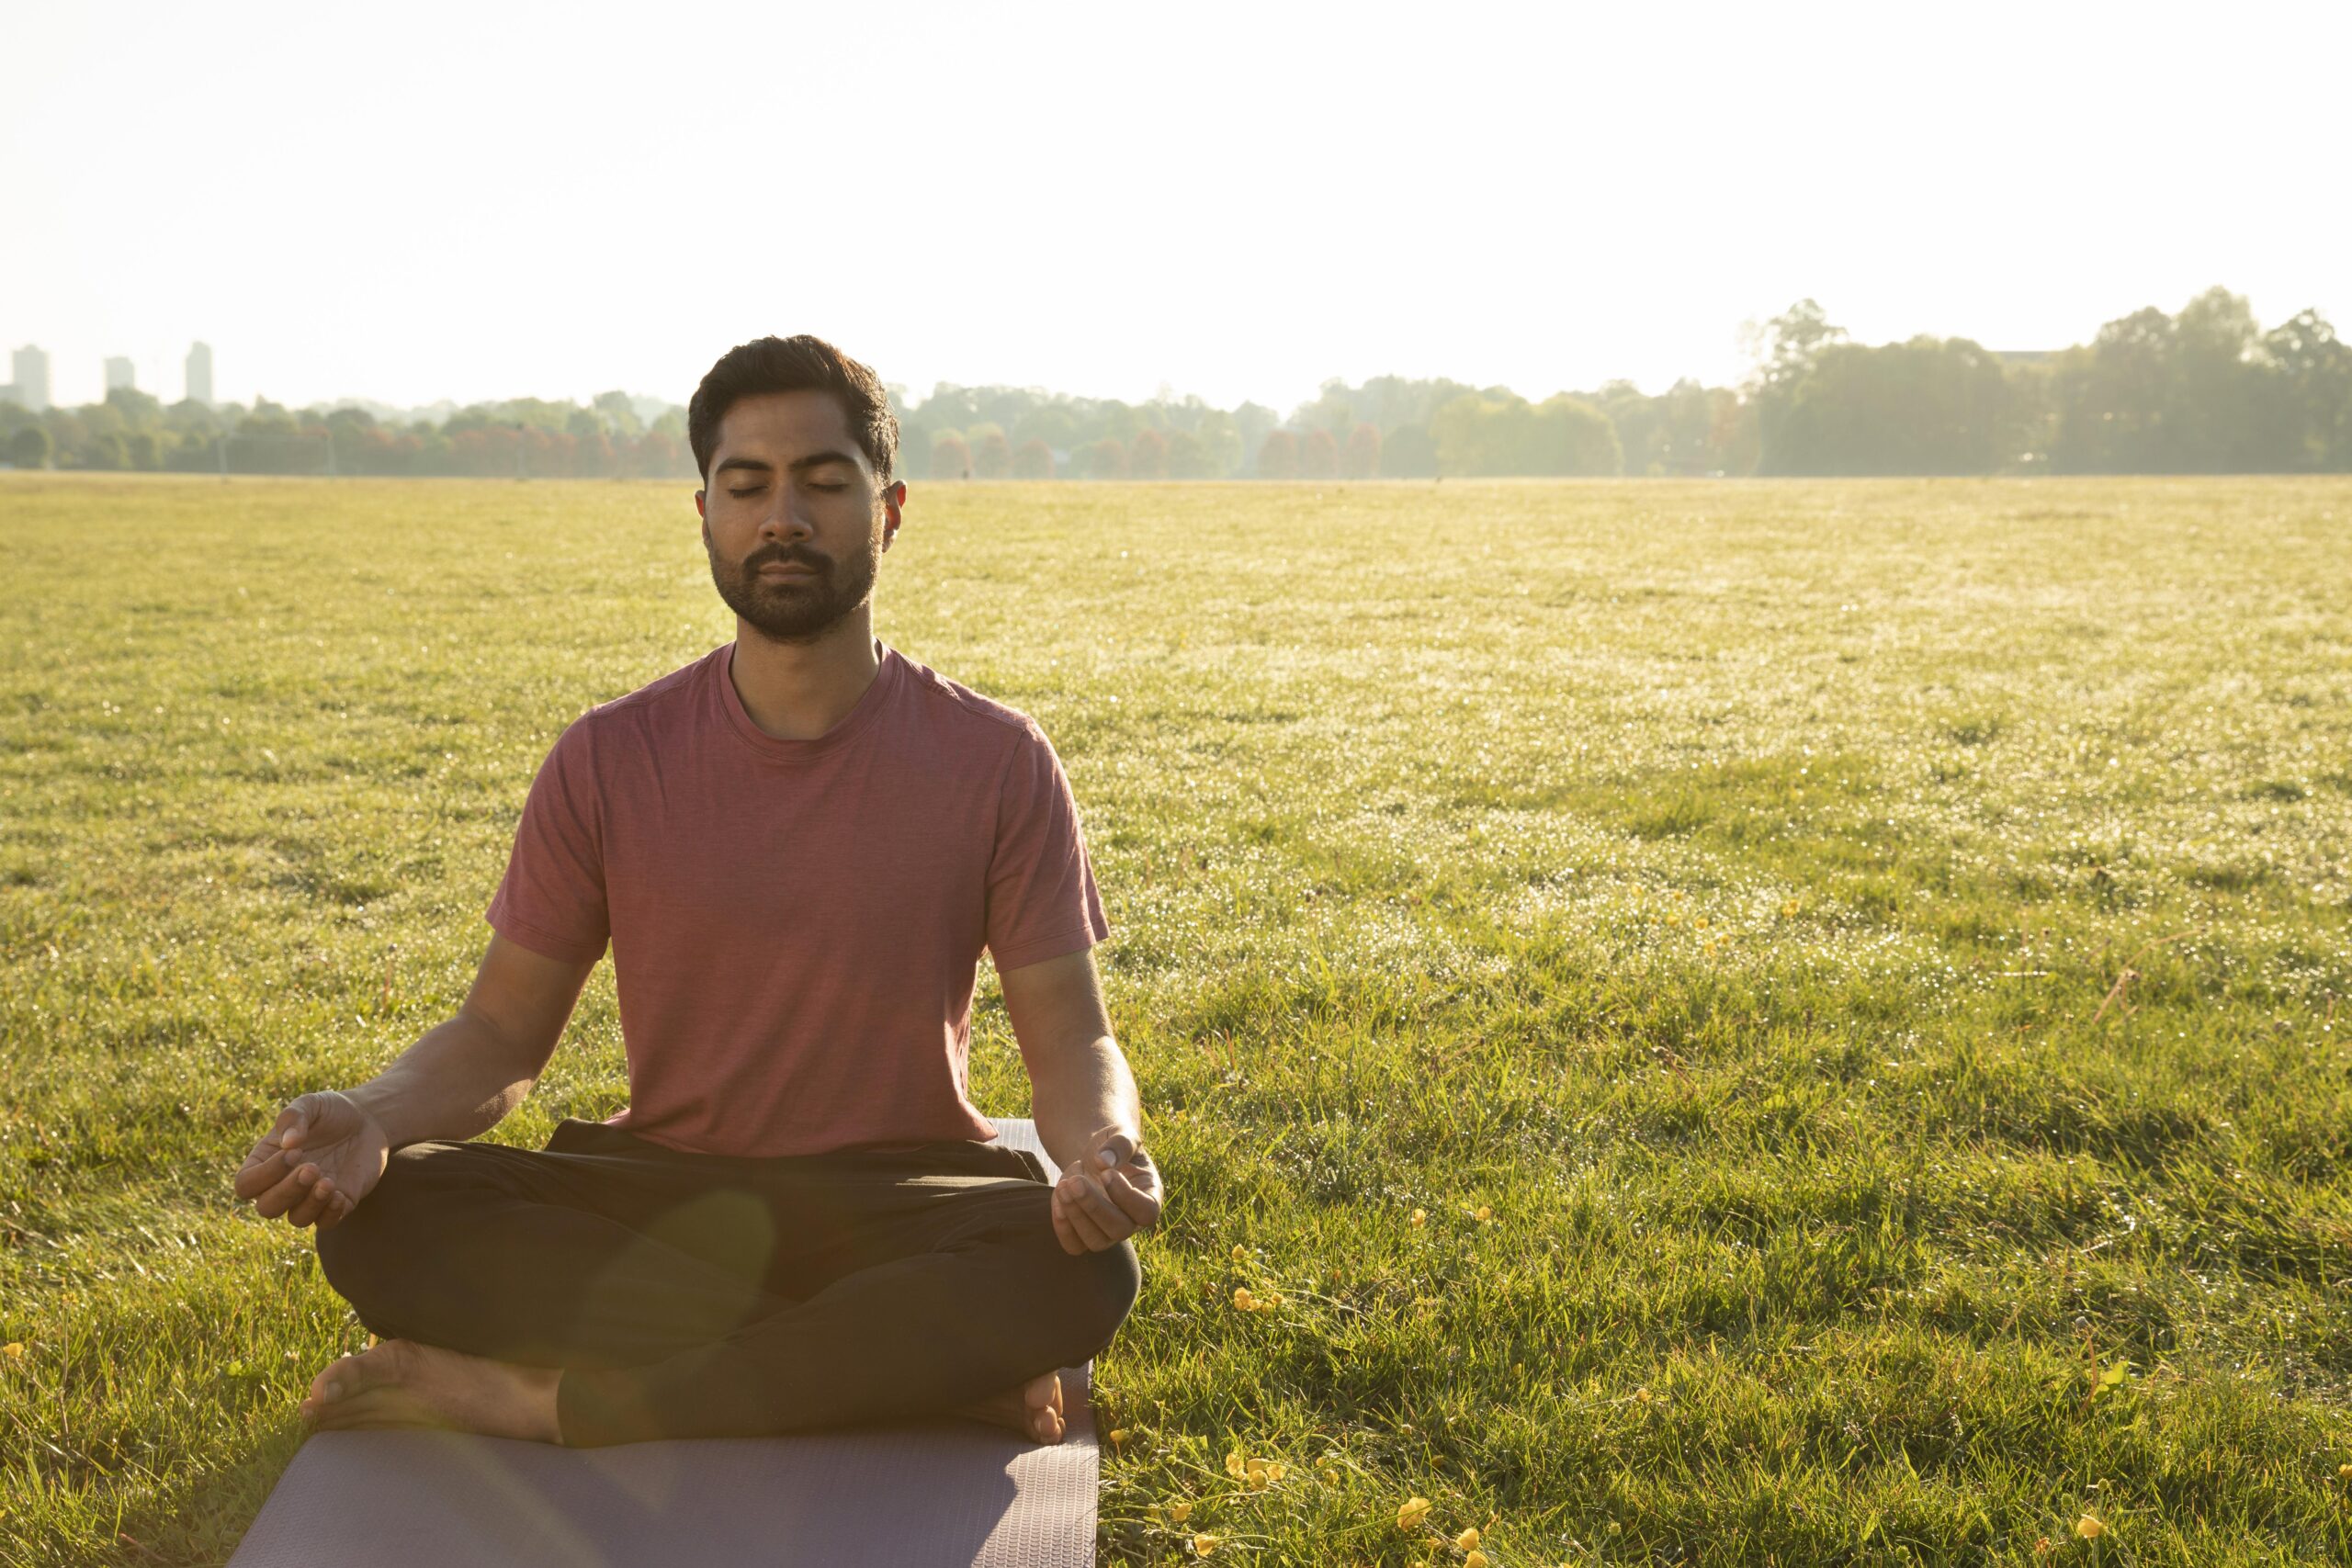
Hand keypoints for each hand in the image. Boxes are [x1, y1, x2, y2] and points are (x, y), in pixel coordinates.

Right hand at [233, 1090, 391, 1231]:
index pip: (246, 1184)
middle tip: (312, 1168)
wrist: (366, 1120)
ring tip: (328, 1182)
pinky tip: (341, 1195)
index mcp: (265, 1163)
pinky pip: (327, 1223)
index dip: (265, 1175)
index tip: (295, 1152)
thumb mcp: (310, 1104)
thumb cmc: (329, 1112)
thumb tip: (288, 1144)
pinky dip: (331, 1214)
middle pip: (267, 1208)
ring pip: (297, 1219)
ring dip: (310, 1205)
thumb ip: (294, 1117)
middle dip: (287, 1192)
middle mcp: (282, 1185)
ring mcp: (308, 1197)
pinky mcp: (336, 1204)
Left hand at [1050, 1125, 1162, 1255]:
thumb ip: (1119, 1144)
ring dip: (1075, 1214)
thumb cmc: (1113, 1146)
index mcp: (1150, 1195)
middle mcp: (1132, 1221)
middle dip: (1093, 1206)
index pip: (1147, 1212)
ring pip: (1095, 1241)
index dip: (1126, 1196)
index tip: (1107, 1173)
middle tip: (1076, 1181)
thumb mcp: (1121, 1134)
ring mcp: (1109, 1233)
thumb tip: (1104, 1161)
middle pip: (1119, 1230)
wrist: (1095, 1158)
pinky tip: (1058, 1197)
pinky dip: (1062, 1225)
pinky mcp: (1085, 1237)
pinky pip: (1074, 1245)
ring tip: (1063, 1185)